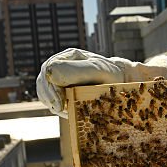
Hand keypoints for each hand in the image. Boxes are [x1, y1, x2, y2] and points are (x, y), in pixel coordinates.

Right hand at [36, 49, 166, 116]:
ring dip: (50, 102)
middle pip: (44, 80)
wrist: (122, 83)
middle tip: (60, 110)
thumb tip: (52, 73)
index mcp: (70, 56)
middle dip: (49, 97)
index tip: (59, 104)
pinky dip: (55, 106)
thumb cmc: (113, 75)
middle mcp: (63, 64)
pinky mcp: (63, 88)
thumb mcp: (98, 71)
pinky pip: (50, 97)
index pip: (49, 69)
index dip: (51, 87)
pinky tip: (66, 110)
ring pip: (44, 89)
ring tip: (65, 110)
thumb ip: (77, 70)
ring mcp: (61, 75)